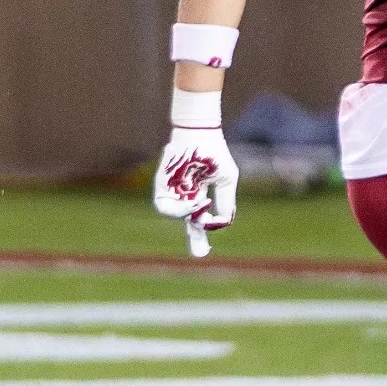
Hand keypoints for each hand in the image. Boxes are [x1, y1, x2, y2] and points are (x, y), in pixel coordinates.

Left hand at [153, 127, 238, 257]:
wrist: (199, 132)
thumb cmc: (213, 153)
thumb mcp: (225, 180)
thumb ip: (226, 203)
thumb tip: (224, 224)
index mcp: (198, 195)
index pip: (199, 220)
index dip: (203, 234)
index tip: (206, 248)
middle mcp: (184, 195)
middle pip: (185, 221)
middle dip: (194, 238)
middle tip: (201, 253)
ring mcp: (172, 190)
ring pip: (174, 213)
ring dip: (189, 215)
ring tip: (202, 205)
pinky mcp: (161, 184)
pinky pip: (165, 204)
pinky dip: (181, 207)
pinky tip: (197, 201)